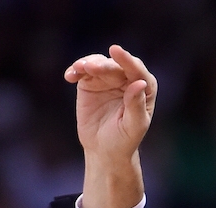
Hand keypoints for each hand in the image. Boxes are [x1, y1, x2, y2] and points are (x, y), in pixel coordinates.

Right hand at [64, 46, 156, 207]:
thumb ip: (136, 105)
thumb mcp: (134, 126)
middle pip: (116, 66)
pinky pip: (82, 71)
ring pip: (98, 63)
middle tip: (89, 68)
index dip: (127, 60)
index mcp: (144, 88)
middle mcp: (127, 79)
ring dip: (87, 64)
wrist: (105, 150)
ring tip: (79, 69)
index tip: (115, 50)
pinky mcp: (90, 82)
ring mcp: (108, 79)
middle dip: (103, 65)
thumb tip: (139, 83)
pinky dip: (76, 70)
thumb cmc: (125, 140)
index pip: (137, 70)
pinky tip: (70, 76)